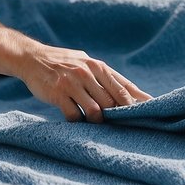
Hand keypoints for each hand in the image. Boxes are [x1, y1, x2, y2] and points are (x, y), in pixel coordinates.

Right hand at [18, 45, 150, 122]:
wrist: (31, 58)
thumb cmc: (63, 63)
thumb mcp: (86, 63)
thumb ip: (104, 77)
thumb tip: (131, 93)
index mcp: (98, 66)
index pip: (124, 86)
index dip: (139, 101)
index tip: (153, 110)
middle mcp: (88, 73)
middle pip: (113, 101)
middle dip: (119, 115)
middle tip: (125, 126)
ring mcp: (72, 83)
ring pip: (96, 110)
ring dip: (99, 121)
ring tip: (98, 125)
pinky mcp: (58, 94)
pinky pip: (74, 115)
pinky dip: (78, 122)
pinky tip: (77, 122)